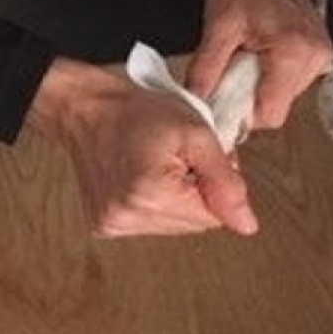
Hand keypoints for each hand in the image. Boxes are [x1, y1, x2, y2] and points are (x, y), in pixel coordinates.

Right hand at [29, 59, 258, 238]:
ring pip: (173, 226)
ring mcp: (113, 225)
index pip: (214, 216)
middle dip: (196, 192)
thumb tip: (247, 225)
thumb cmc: (136, 112)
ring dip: (175, 198)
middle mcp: (128, 218)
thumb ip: (226, 182)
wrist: (85, 107)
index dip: (215, 184)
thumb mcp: (196, 134)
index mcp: (152, 196)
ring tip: (158, 165)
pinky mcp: (104, 226)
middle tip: (179, 157)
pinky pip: (148, 223)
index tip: (197, 158)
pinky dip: (153, 203)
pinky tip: (141, 177)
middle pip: (194, 224)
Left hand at [186, 0, 332, 129]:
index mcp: (294, 52)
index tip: (220, 102)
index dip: (241, 114)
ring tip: (245, 52)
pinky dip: (270, 72)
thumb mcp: (218, 26)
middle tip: (230, 66)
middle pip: (277, 106)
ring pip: (283, 94)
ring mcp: (320, 55)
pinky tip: (258, 49)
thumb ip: (206, 70)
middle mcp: (315, 57)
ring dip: (259, 83)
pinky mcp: (317, 51)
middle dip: (248, 96)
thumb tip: (198, 104)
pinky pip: (290, 79)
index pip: (269, 115)